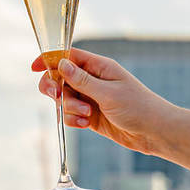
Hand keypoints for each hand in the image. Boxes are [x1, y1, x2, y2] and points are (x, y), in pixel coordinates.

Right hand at [31, 48, 164, 153]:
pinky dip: (73, 120)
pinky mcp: (90, 116)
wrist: (154, 132)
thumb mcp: (108, 93)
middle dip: (56, 89)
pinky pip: (71, 115)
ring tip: (86, 115)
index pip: (69, 56)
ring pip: (64, 99)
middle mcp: (93, 81)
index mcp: (100, 67)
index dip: (50, 60)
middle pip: (61, 78)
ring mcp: (91, 98)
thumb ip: (82, 80)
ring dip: (69, 108)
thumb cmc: (138, 108)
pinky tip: (86, 124)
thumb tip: (61, 64)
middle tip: (57, 97)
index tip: (35, 67)